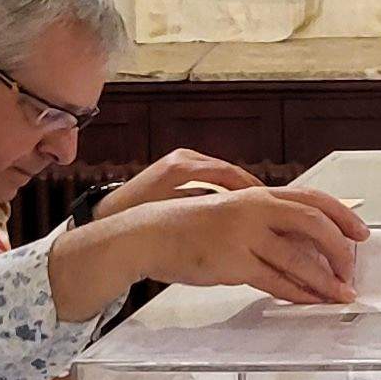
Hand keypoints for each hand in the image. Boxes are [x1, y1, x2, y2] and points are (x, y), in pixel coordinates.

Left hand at [91, 148, 255, 221]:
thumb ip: (205, 215)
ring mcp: (180, 162)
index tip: (267, 201)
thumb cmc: (136, 220)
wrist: (110, 217)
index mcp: (181, 167)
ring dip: (238, 188)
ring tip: (256, 205)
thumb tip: (236, 216)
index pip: (227, 173)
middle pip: (227, 170)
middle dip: (249, 188)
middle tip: (269, 203)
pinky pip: (209, 176)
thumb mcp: (173, 218)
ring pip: (220, 173)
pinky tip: (234, 204)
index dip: (249, 188)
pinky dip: (224, 188)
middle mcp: (182, 159)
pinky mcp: (177, 168)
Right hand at [113, 184, 368, 303]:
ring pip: (298, 259)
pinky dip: (298, 293)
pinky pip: (275, 281)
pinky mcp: (233, 263)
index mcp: (258, 195)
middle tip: (352, 268)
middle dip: (340, 249)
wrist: (150, 235)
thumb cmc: (189, 226)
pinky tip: (310, 300)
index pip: (313, 199)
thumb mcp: (232, 212)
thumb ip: (265, 222)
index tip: (361, 233)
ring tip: (340, 292)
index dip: (343, 216)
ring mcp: (244, 236)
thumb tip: (302, 242)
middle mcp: (254, 210)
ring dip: (325, 279)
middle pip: (313, 224)